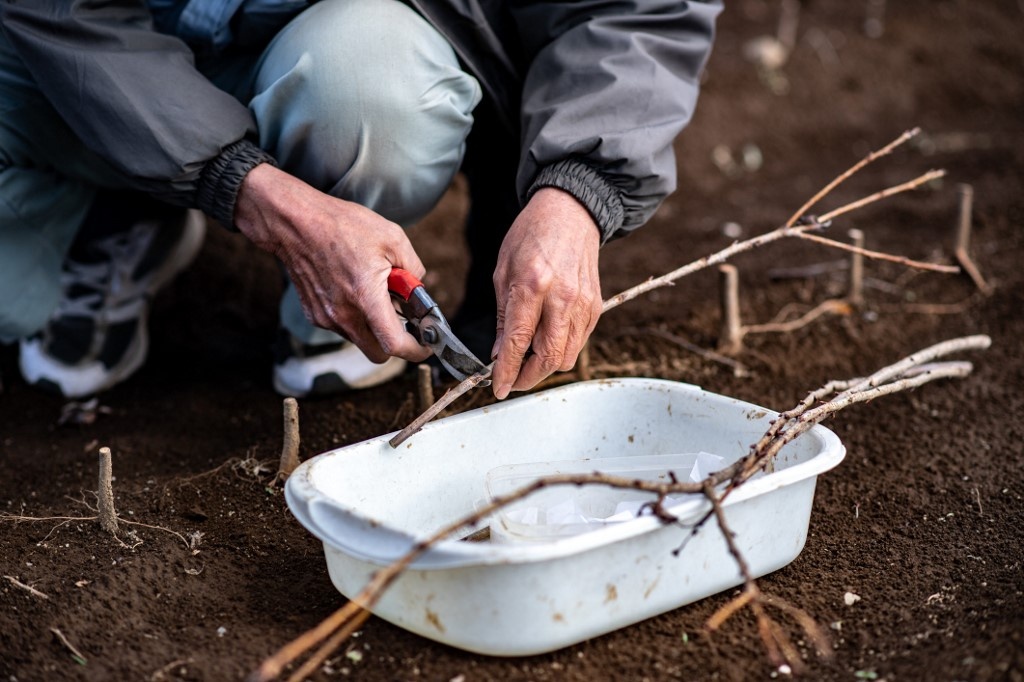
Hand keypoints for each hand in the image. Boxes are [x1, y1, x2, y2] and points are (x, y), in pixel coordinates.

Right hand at [233, 163, 431, 363]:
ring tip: (374, 293)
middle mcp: (343, 314)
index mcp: (366, 297)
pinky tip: (354, 290)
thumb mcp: (392, 237)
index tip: (426, 345)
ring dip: (373, 327)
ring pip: (360, 339)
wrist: (295, 223)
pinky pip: (342, 327)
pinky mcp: (315, 314)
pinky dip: (354, 317)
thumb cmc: (341, 226)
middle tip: (405, 322)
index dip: (416, 350)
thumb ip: (414, 267)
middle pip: (377, 353)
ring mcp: (326, 317)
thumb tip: (418, 285)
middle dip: (395, 344)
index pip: (394, 345)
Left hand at [491, 188, 602, 398]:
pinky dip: (561, 350)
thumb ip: (505, 316)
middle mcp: (563, 297)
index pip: (519, 341)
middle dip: (528, 378)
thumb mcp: (503, 271)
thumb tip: (501, 353)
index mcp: (533, 284)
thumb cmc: (531, 236)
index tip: (499, 388)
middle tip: (512, 380)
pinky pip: (579, 342)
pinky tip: (545, 341)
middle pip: (549, 357)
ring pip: (567, 356)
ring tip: (527, 360)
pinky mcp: (595, 306)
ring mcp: (584, 303)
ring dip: (545, 367)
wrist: (570, 213)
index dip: (508, 371)